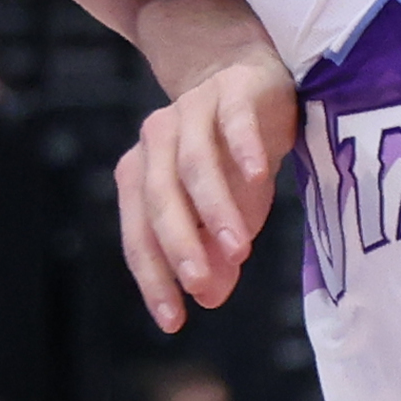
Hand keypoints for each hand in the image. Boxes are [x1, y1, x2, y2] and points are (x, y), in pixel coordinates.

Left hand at [119, 61, 294, 330]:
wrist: (252, 81)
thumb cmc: (230, 158)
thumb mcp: (225, 214)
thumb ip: (214, 254)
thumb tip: (209, 298)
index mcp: (141, 176)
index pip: (140, 234)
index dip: (154, 277)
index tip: (174, 320)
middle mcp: (156, 142)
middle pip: (161, 199)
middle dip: (180, 245)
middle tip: (201, 284)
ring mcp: (191, 111)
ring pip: (195, 164)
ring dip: (215, 208)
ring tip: (239, 250)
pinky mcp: (231, 91)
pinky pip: (233, 120)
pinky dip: (243, 147)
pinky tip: (260, 176)